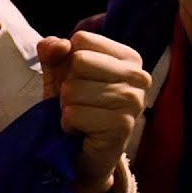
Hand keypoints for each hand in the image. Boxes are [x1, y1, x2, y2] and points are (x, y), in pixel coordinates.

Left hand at [38, 32, 150, 192]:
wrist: (81, 153)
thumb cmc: (75, 106)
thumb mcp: (58, 73)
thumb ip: (53, 51)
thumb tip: (58, 44)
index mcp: (128, 57)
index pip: (82, 40)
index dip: (67, 61)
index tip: (79, 80)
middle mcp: (138, 76)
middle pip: (78, 62)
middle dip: (67, 85)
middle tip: (78, 102)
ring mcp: (133, 101)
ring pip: (73, 89)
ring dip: (67, 107)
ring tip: (81, 117)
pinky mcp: (122, 126)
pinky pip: (73, 114)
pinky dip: (68, 124)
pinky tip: (82, 131)